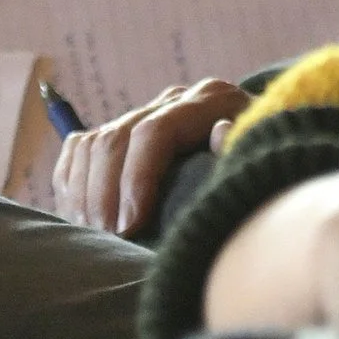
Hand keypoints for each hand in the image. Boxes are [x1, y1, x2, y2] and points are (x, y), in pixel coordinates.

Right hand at [57, 75, 251, 235]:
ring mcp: (148, 111)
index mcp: (211, 102)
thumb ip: (239, 157)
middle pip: (117, 138)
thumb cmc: (263, 178)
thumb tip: (222, 133)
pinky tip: (80, 216)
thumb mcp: (260, 168)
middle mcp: (176, 99)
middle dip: (105, 194)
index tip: (130, 227)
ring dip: (85, 194)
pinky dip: (73, 182)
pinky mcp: (125, 128)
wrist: (266, 167)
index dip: (136, 179)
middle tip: (107, 239)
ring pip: (92, 144)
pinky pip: (79, 149)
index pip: (155, 131)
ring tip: (94, 234)